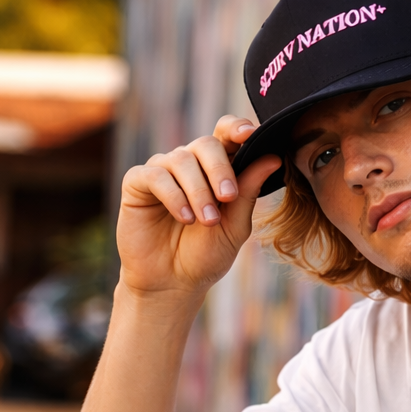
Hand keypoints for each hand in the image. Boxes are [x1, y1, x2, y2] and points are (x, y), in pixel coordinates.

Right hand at [116, 116, 282, 297]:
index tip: (250, 134)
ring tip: (207, 221)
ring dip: (199, 191)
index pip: (226, 135)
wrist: (173, 283)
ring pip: (181, 160)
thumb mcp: (235, 226)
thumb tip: (273, 158)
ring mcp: (162, 171)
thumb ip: (249, 192)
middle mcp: (189, 165)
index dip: (237, 128)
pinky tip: (184, 217)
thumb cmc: (206, 255)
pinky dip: (174, 195)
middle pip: (206, 144)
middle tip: (228, 197)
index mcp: (216, 170)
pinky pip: (156, 175)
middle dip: (220, 169)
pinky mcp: (137, 183)